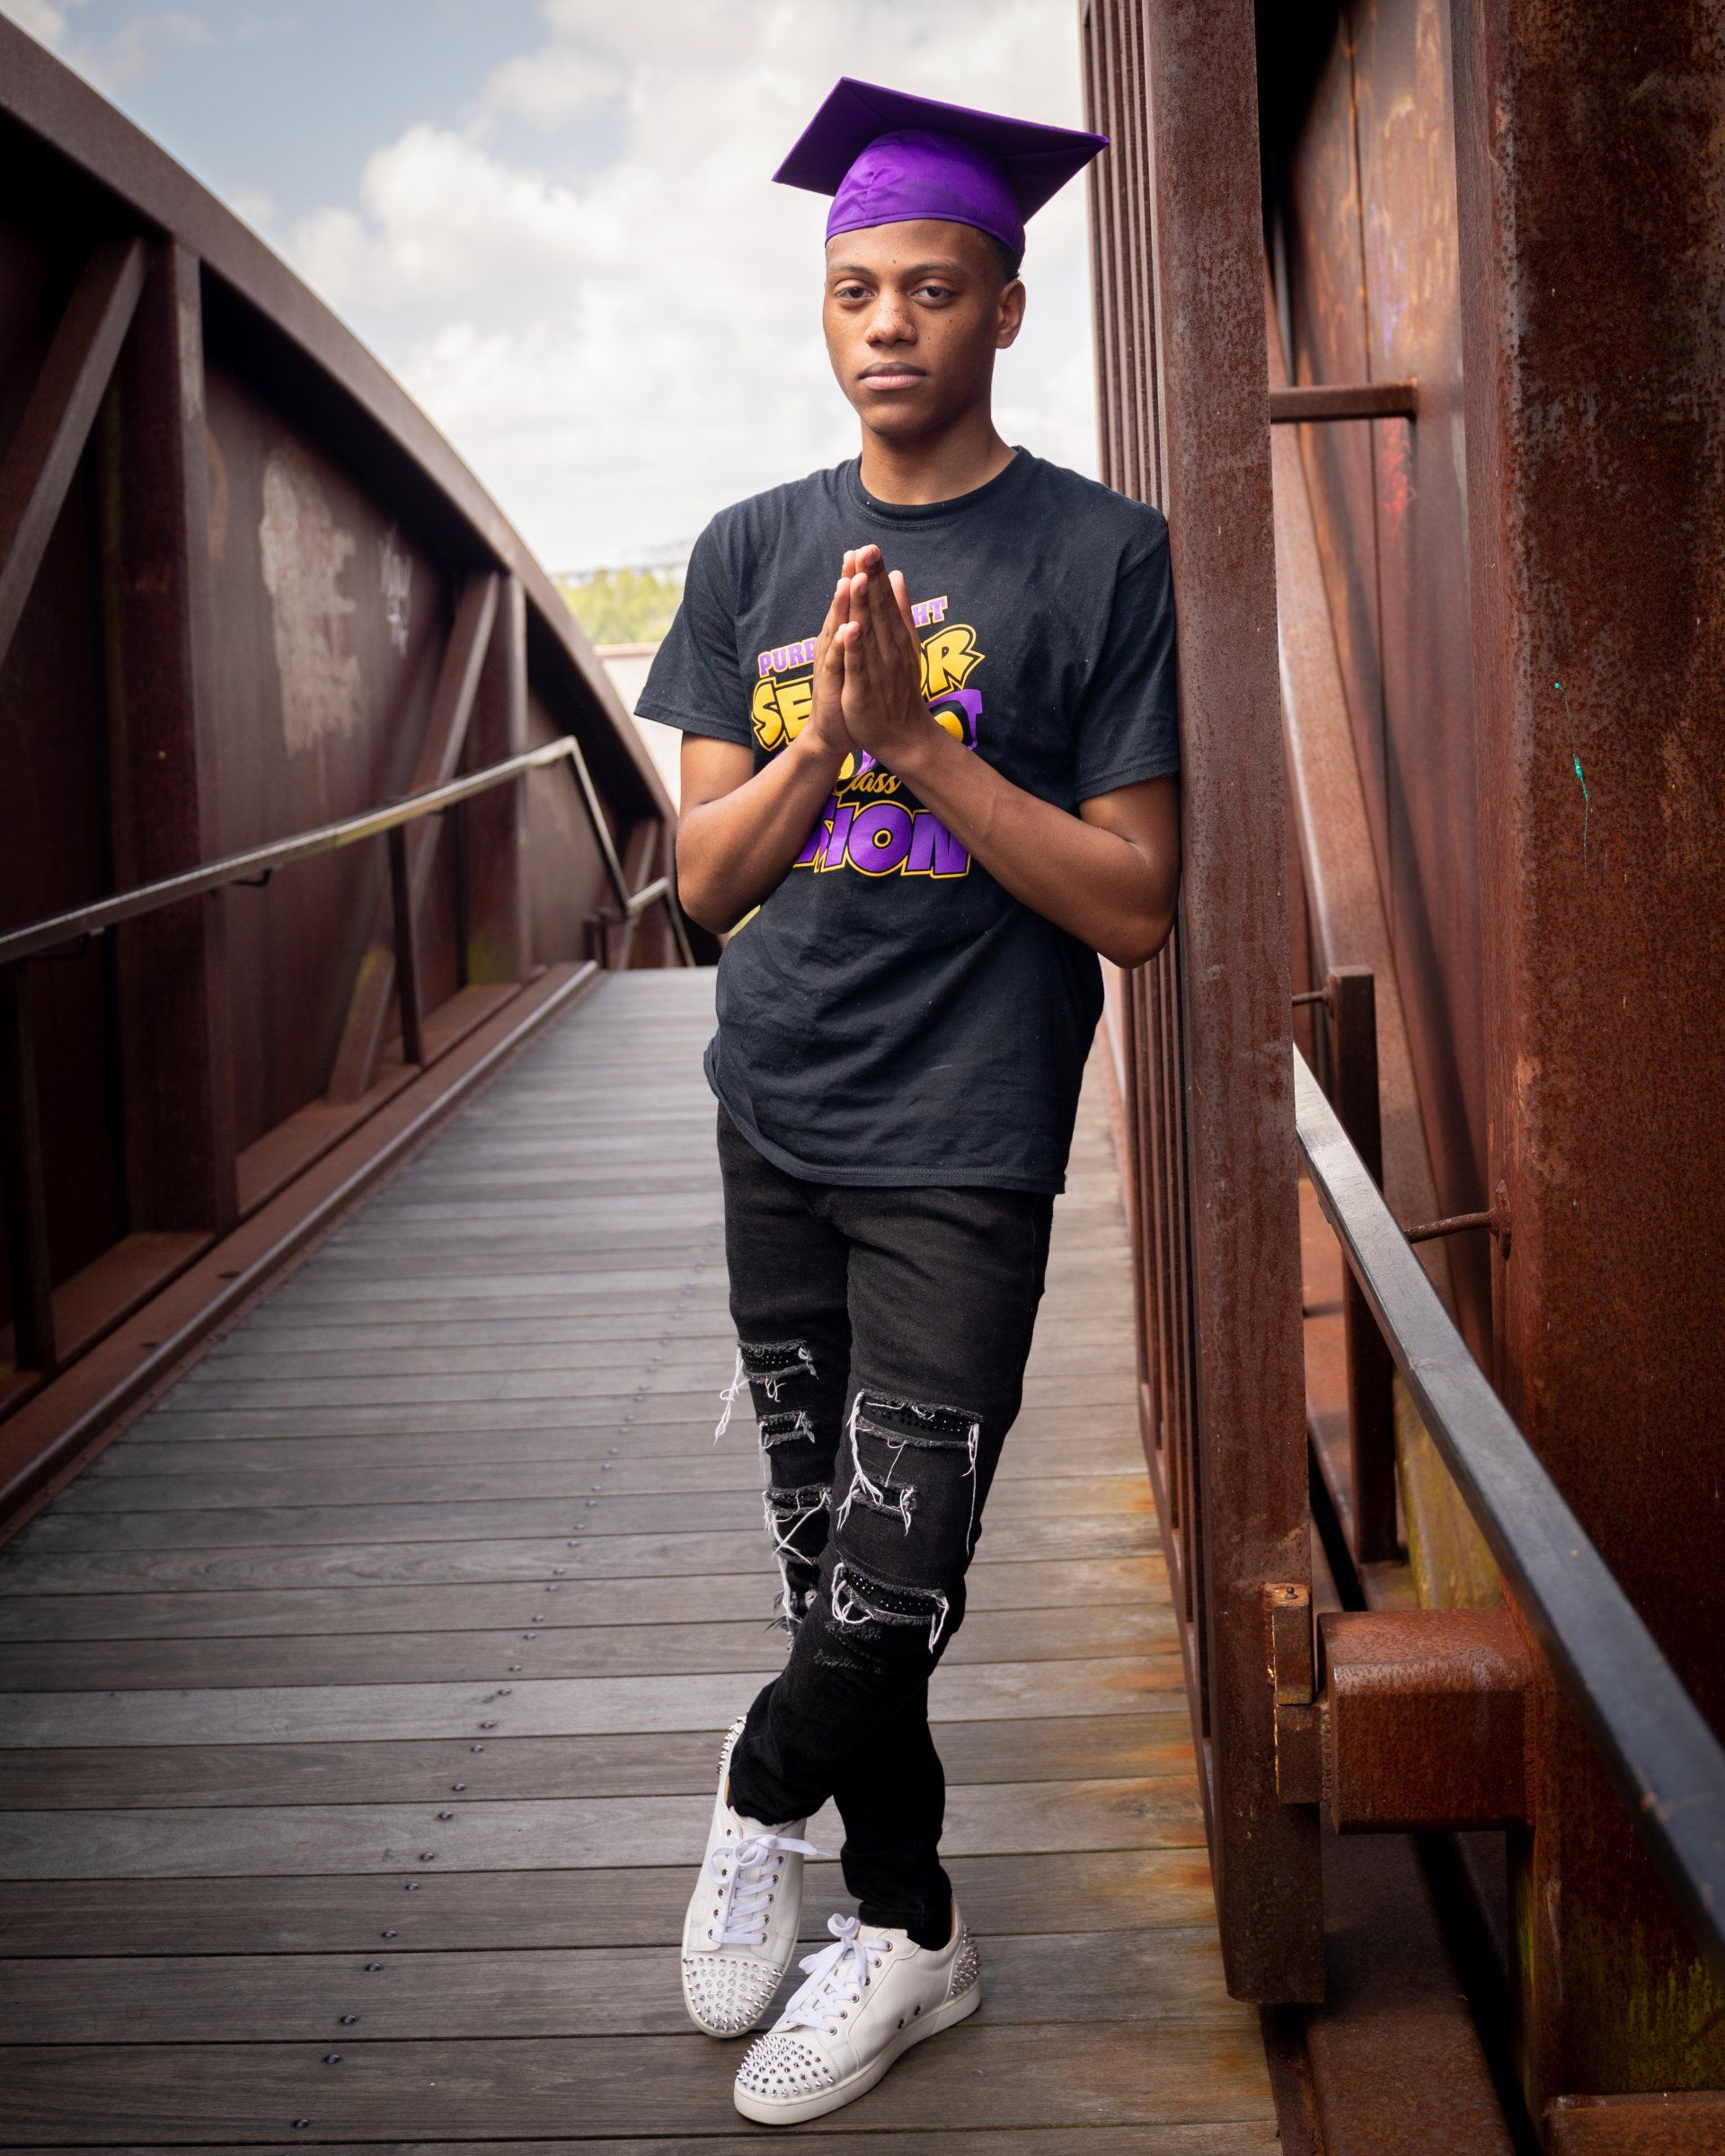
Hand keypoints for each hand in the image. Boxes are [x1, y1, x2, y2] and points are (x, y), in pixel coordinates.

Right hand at [800, 552, 856, 760]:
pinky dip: (842, 646)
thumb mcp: (859, 655)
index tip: (867, 549)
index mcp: (843, 637)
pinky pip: (837, 663)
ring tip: (849, 581)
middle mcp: (833, 645)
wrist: (834, 732)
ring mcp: (830, 664)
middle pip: (841, 608)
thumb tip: (871, 611)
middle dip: (849, 580)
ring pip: (836, 631)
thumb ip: (864, 627)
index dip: (858, 575)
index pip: (851, 602)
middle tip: (856, 552)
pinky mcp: (831, 685)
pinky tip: (847, 629)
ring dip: (842, 606)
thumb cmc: (848, 691)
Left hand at [836, 545, 938, 771]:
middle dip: (872, 580)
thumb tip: (898, 576)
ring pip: (869, 633)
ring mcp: (878, 668)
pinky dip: (855, 648)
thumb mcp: (904, 645)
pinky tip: (850, 629)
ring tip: (860, 578)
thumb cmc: (899, 690)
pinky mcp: (864, 690)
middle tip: (867, 549)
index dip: (877, 574)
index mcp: (895, 636)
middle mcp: (889, 648)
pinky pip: (858, 666)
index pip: (885, 599)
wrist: (903, 736)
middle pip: (878, 610)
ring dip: (864, 606)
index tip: (870, 546)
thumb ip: (900, 611)